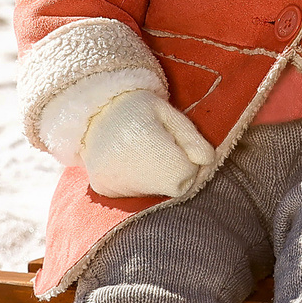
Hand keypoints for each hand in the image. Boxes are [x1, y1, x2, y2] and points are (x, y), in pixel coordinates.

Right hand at [80, 90, 215, 198]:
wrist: (93, 109)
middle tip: (157, 149)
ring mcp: (115, 182)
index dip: (186, 161)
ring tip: (141, 154)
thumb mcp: (168, 114)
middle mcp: (130, 169)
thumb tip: (208, 161)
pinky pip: (133, 194)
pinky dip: (136, 183)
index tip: (174, 145)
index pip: (186, 174)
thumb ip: (191, 138)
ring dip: (154, 178)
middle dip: (172, 172)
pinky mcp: (104, 189)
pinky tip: (128, 163)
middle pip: (170, 187)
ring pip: (152, 192)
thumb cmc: (139, 109)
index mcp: (150, 146)